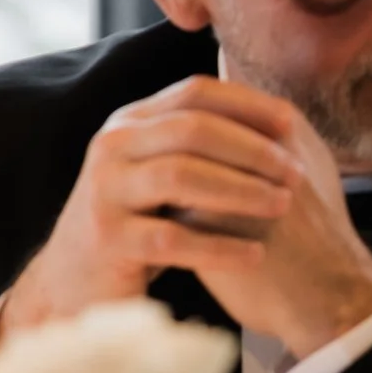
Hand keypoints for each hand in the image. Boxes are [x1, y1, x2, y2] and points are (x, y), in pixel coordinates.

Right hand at [0, 76, 371, 359]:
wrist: (75, 280)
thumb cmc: (136, 223)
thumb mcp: (160, 172)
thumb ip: (198, 144)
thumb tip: (280, 117)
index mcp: (129, 122)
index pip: (194, 93)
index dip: (247, 104)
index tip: (292, 123)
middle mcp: (111, 147)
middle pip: (191, 129)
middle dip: (251, 149)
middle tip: (296, 173)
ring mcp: (104, 193)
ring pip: (181, 177)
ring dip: (240, 190)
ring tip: (282, 206)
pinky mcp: (107, 240)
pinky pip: (173, 238)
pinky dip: (220, 246)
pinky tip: (255, 255)